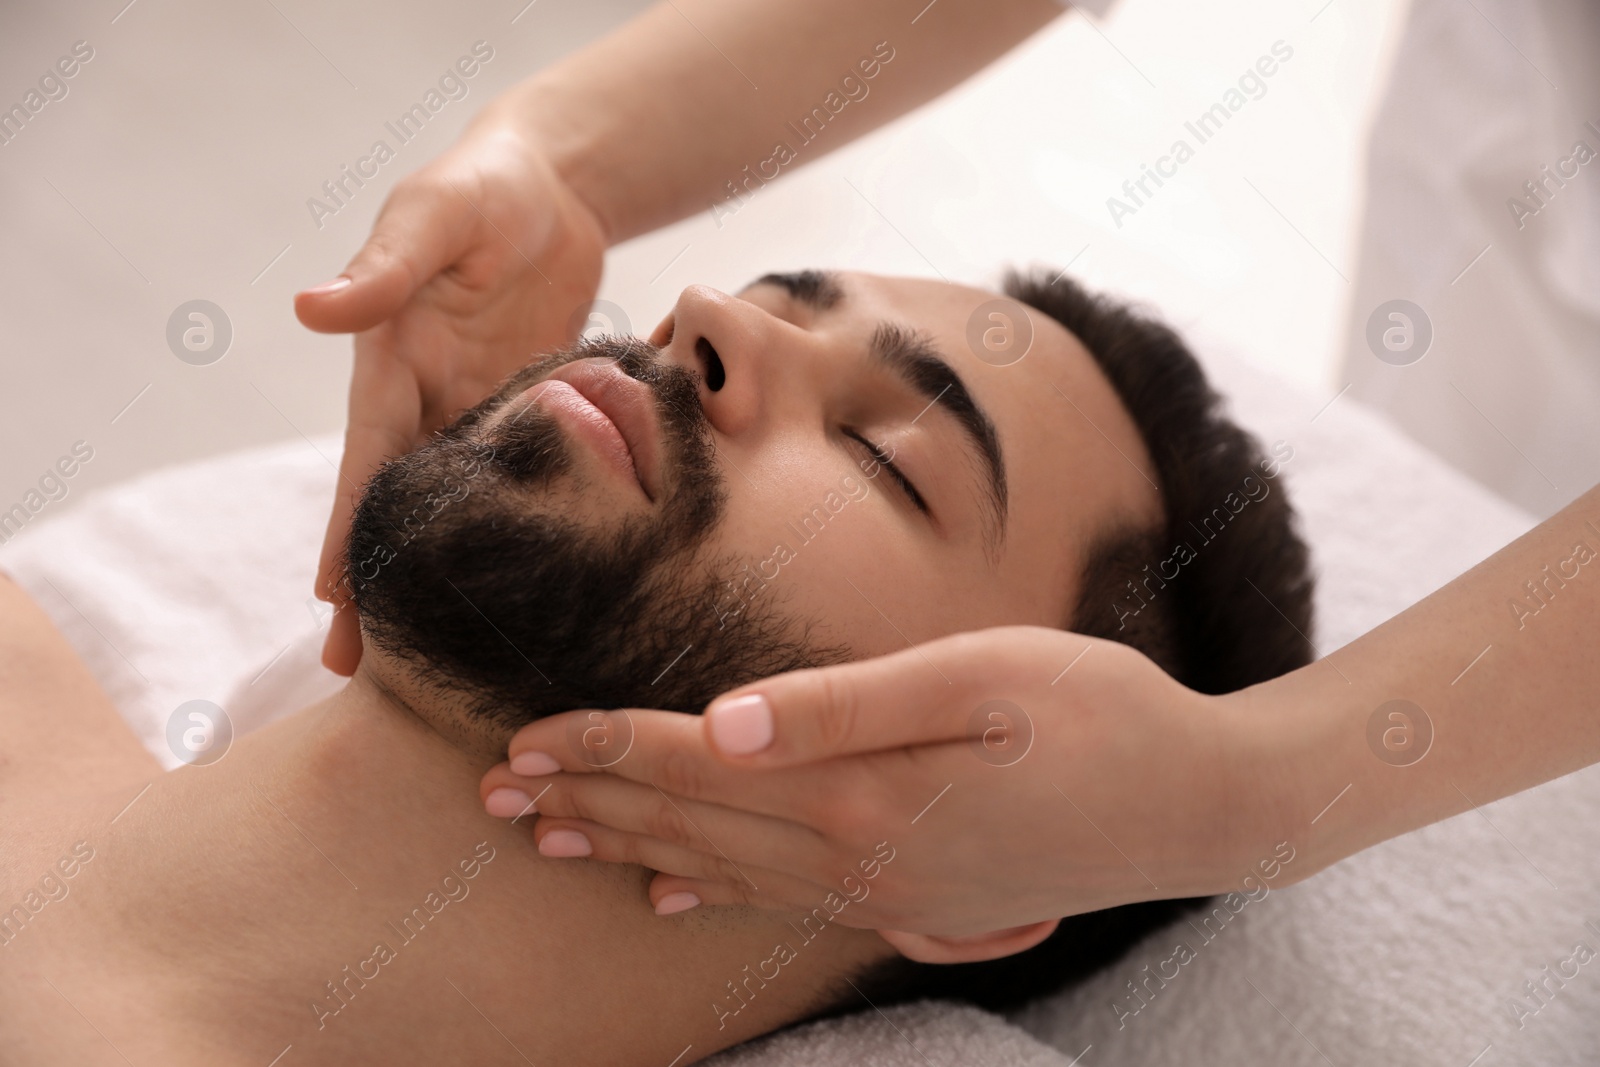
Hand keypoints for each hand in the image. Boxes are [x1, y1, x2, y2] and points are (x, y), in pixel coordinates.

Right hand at [295, 110, 607, 674]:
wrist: (550, 185)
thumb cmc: (480, 188)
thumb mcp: (431, 217)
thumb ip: (384, 267)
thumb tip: (310, 309)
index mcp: (393, 364)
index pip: (367, 462)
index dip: (348, 532)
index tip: (329, 603)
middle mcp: (430, 400)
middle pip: (401, 507)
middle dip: (378, 584)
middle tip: (360, 670)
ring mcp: (481, 411)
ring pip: (459, 510)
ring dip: (444, 575)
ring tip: (433, 650)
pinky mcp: (535, 411)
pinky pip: (524, 481)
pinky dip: (514, 533)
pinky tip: (518, 585)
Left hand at [479, 627, 1300, 962]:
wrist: (1203, 806)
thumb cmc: (1102, 715)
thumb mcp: (981, 680)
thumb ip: (844, 703)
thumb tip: (721, 718)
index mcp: (863, 792)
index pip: (696, 767)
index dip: (603, 751)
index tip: (520, 741)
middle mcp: (858, 857)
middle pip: (691, 827)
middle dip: (588, 805)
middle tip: (493, 796)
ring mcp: (886, 891)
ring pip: (723, 870)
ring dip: (631, 850)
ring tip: (551, 840)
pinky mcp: (914, 900)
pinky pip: (782, 903)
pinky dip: (713, 894)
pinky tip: (672, 898)